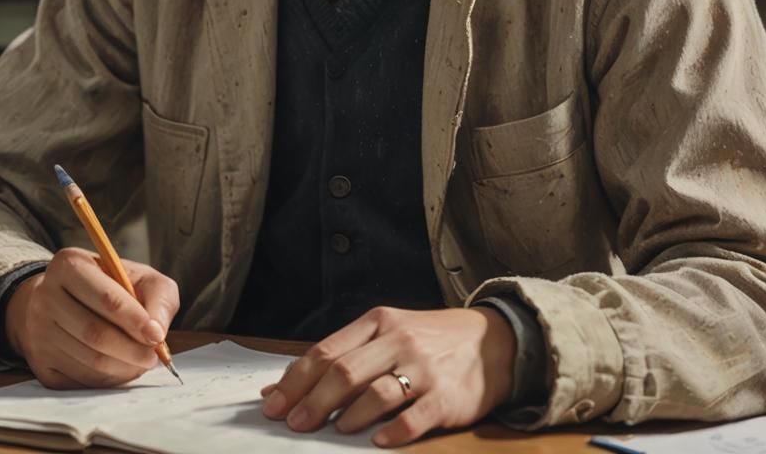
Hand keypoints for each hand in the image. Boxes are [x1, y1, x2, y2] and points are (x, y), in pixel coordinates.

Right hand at [5, 247, 179, 388]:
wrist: (62, 300)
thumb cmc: (110, 287)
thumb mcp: (139, 277)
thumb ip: (158, 297)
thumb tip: (157, 332)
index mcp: (70, 265)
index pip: (107, 298)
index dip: (135, 320)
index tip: (157, 336)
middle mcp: (46, 296)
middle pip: (95, 333)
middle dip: (131, 350)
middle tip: (154, 357)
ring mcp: (38, 331)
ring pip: (87, 360)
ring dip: (122, 367)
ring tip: (141, 362)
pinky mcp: (38, 363)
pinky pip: (78, 380)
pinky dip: (106, 380)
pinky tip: (120, 369)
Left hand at [260, 306, 515, 446]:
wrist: (493, 341)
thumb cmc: (428, 340)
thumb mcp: (387, 333)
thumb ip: (342, 355)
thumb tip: (284, 385)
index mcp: (378, 322)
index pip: (327, 351)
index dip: (296, 381)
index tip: (272, 405)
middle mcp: (398, 341)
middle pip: (346, 372)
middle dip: (313, 402)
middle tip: (295, 425)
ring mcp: (423, 368)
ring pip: (377, 393)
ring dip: (348, 416)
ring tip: (333, 431)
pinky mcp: (447, 396)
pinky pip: (415, 417)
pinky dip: (393, 432)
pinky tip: (378, 442)